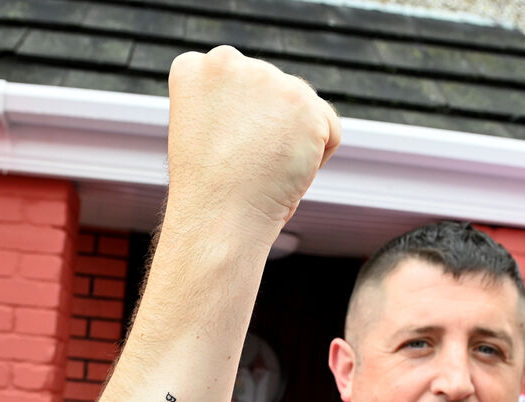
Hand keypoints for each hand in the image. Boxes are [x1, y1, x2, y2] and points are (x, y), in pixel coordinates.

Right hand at [165, 46, 341, 244]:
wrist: (218, 218)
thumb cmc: (211, 192)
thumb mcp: (206, 133)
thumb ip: (232, 105)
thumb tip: (272, 107)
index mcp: (194, 68)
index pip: (241, 88)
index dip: (238, 128)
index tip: (219, 150)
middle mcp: (226, 61)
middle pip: (276, 95)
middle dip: (270, 131)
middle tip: (245, 164)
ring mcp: (266, 77)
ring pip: (304, 110)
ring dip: (294, 144)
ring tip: (264, 168)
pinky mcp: (303, 101)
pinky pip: (330, 130)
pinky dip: (317, 159)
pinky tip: (286, 171)